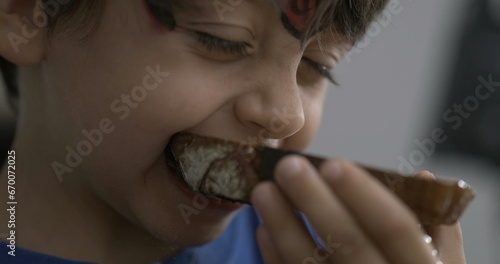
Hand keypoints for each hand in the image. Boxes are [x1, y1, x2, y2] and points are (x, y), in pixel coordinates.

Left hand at [251, 155, 466, 263]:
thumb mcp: (445, 263)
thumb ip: (436, 225)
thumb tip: (421, 179)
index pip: (395, 227)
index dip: (363, 195)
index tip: (332, 164)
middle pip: (347, 242)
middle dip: (315, 201)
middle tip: (287, 167)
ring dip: (284, 225)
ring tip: (263, 191)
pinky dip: (276, 257)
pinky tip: (264, 229)